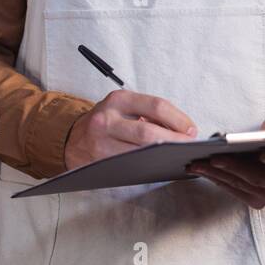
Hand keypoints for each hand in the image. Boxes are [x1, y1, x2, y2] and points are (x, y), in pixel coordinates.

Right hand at [64, 89, 197, 170]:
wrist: (72, 139)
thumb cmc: (106, 122)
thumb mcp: (123, 107)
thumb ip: (149, 113)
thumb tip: (183, 129)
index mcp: (119, 99)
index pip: (156, 106)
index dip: (179, 119)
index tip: (192, 130)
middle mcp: (108, 118)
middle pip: (149, 132)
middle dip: (174, 141)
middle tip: (188, 146)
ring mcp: (101, 142)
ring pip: (139, 152)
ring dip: (163, 155)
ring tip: (177, 155)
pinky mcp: (100, 161)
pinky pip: (129, 164)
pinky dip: (148, 165)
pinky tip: (159, 164)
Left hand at [184, 111, 264, 208]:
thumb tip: (261, 138)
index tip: (262, 154)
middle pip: (262, 177)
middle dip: (235, 167)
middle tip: (214, 157)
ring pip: (245, 186)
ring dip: (219, 175)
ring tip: (199, 164)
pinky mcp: (259, 201)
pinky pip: (236, 192)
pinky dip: (218, 181)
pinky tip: (204, 171)